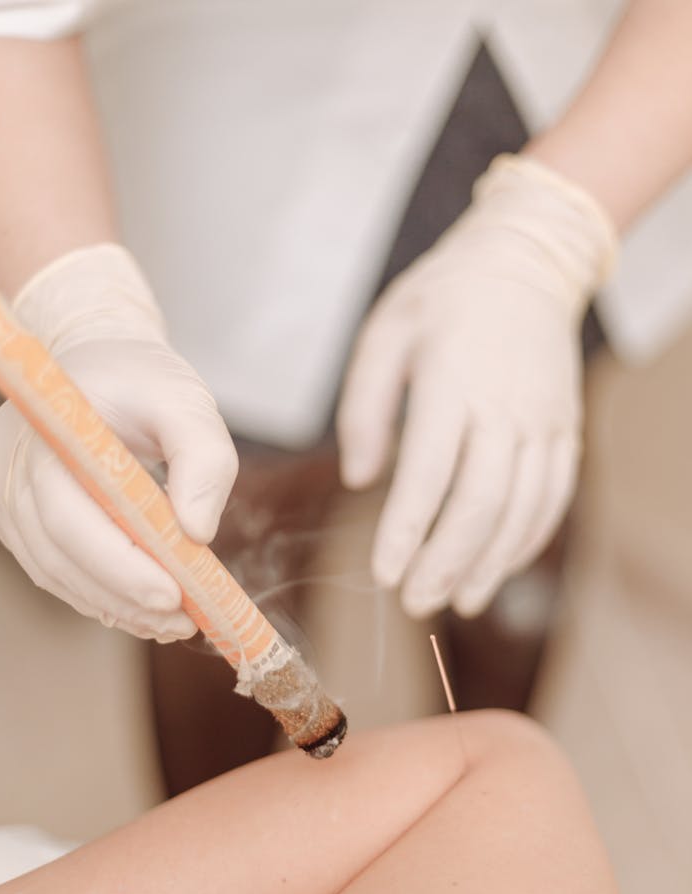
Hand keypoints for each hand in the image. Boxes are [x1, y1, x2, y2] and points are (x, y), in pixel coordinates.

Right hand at [0, 245, 237, 640]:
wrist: (97, 361)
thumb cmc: (142, 379)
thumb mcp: (188, 402)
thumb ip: (205, 458)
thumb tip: (199, 532)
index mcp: (45, 428)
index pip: (70, 514)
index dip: (118, 564)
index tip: (173, 595)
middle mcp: (5, 463)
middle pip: (58, 553)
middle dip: (125, 595)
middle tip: (183, 621)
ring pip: (52, 570)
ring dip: (114, 603)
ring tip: (172, 621)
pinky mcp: (7, 513)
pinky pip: (50, 567)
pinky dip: (97, 592)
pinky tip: (140, 606)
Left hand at [337, 155, 615, 617]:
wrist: (526, 260)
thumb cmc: (442, 298)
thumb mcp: (384, 333)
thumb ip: (364, 408)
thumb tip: (358, 479)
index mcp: (450, 381)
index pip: (429, 472)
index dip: (407, 530)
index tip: (384, 574)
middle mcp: (504, 405)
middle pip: (480, 502)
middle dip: (446, 561)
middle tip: (416, 603)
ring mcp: (542, 419)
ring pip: (522, 508)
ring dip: (490, 563)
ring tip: (458, 600)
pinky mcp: (564, 428)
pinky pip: (554, 495)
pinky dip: (528, 538)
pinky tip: (499, 566)